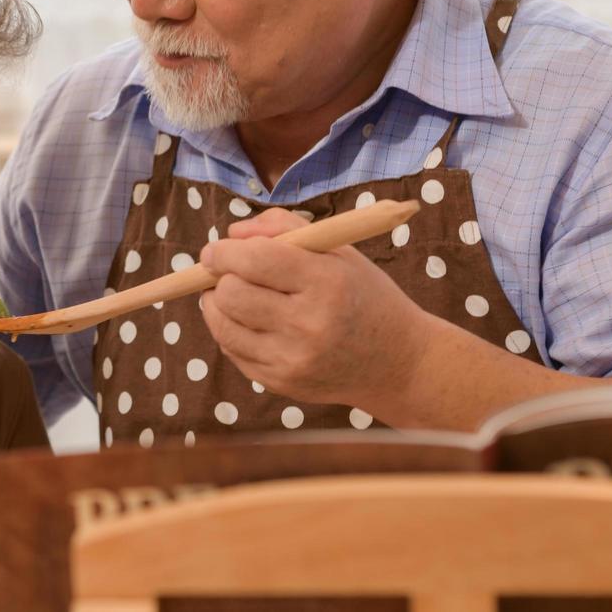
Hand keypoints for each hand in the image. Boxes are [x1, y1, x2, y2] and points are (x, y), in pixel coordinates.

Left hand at [198, 207, 434, 409]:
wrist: (397, 362)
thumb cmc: (364, 295)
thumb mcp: (338, 251)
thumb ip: (284, 228)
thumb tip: (231, 234)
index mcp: (326, 282)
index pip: (256, 260)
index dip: (224, 252)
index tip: (215, 250)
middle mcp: (309, 324)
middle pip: (231, 294)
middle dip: (220, 277)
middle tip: (226, 271)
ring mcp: (293, 359)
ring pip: (224, 325)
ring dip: (217, 304)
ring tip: (232, 294)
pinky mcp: (282, 384)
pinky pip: (233, 351)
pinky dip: (232, 331)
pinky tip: (249, 320)